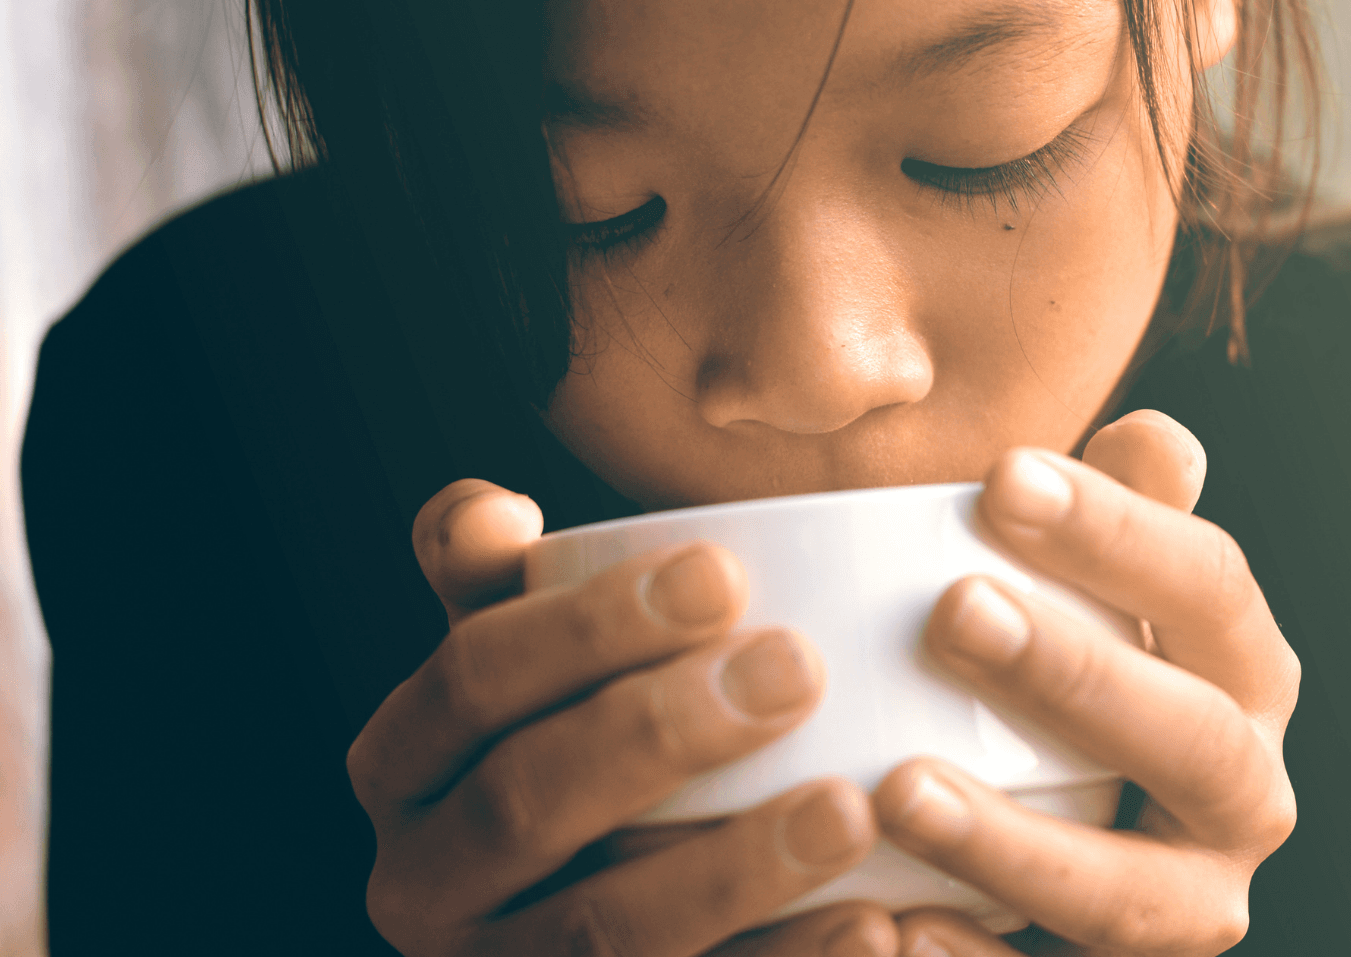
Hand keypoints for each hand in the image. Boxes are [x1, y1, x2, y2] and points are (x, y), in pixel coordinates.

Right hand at [352, 480, 894, 955]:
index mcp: (403, 767)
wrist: (622, 931)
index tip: (722, 570)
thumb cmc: (588, 758)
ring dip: (730, 871)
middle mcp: (422, 884)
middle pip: (524, 804)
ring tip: (847, 810)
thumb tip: (494, 510)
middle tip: (796, 669)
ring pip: (601, 930)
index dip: (587, 625)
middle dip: (658, 732)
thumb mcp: (535, 674)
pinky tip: (873, 925)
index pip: (471, 680)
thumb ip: (507, 587)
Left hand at [875, 410, 1302, 955]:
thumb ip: (1122, 519)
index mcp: (1250, 678)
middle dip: (1080, 675)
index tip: (1001, 476)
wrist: (1057, 839)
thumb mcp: (1096, 597)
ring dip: (1019, 845)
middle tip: (954, 608)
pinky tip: (893, 927)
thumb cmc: (1067, 680)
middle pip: (1193, 738)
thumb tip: (1157, 438)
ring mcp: (1191, 909)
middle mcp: (1248, 797)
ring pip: (1129, 895)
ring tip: (899, 790)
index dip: (1120, 532)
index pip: (1213, 590)